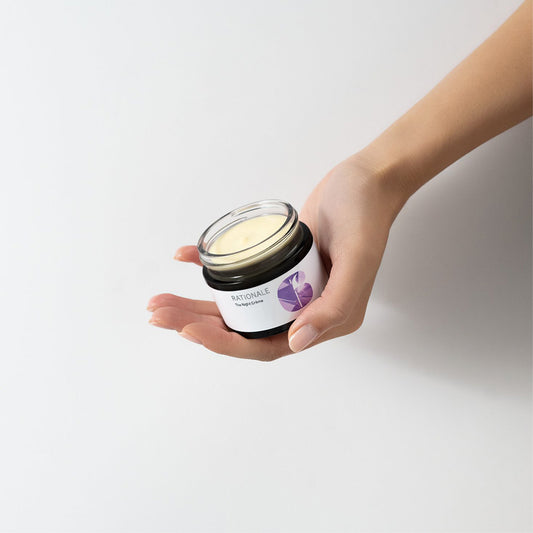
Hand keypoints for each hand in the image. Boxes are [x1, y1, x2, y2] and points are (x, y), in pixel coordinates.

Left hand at [147, 152, 407, 360]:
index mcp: (323, 319)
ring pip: (235, 305)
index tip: (189, 330)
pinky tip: (185, 257)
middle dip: (198, 325)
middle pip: (243, 327)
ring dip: (196, 304)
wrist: (365, 182)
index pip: (267, 345)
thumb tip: (297, 342)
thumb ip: (333, 306)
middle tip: (160, 312)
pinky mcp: (277, 264)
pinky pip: (241, 273)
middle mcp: (302, 308)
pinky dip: (211, 268)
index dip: (226, 344)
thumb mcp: (357, 260)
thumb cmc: (366, 218)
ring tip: (160, 299)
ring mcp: (287, 286)